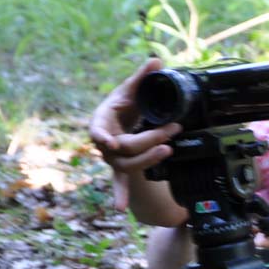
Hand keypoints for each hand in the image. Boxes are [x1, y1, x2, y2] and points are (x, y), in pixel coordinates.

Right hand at [88, 58, 180, 209]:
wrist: (120, 120)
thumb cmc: (122, 104)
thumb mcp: (131, 89)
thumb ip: (142, 76)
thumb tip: (157, 60)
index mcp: (102, 120)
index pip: (98, 129)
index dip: (102, 136)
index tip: (109, 141)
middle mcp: (104, 141)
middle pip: (123, 147)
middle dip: (147, 140)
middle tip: (170, 132)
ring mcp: (111, 157)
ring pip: (127, 164)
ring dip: (146, 160)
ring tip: (167, 152)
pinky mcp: (120, 167)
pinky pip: (119, 182)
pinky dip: (120, 194)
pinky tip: (120, 208)